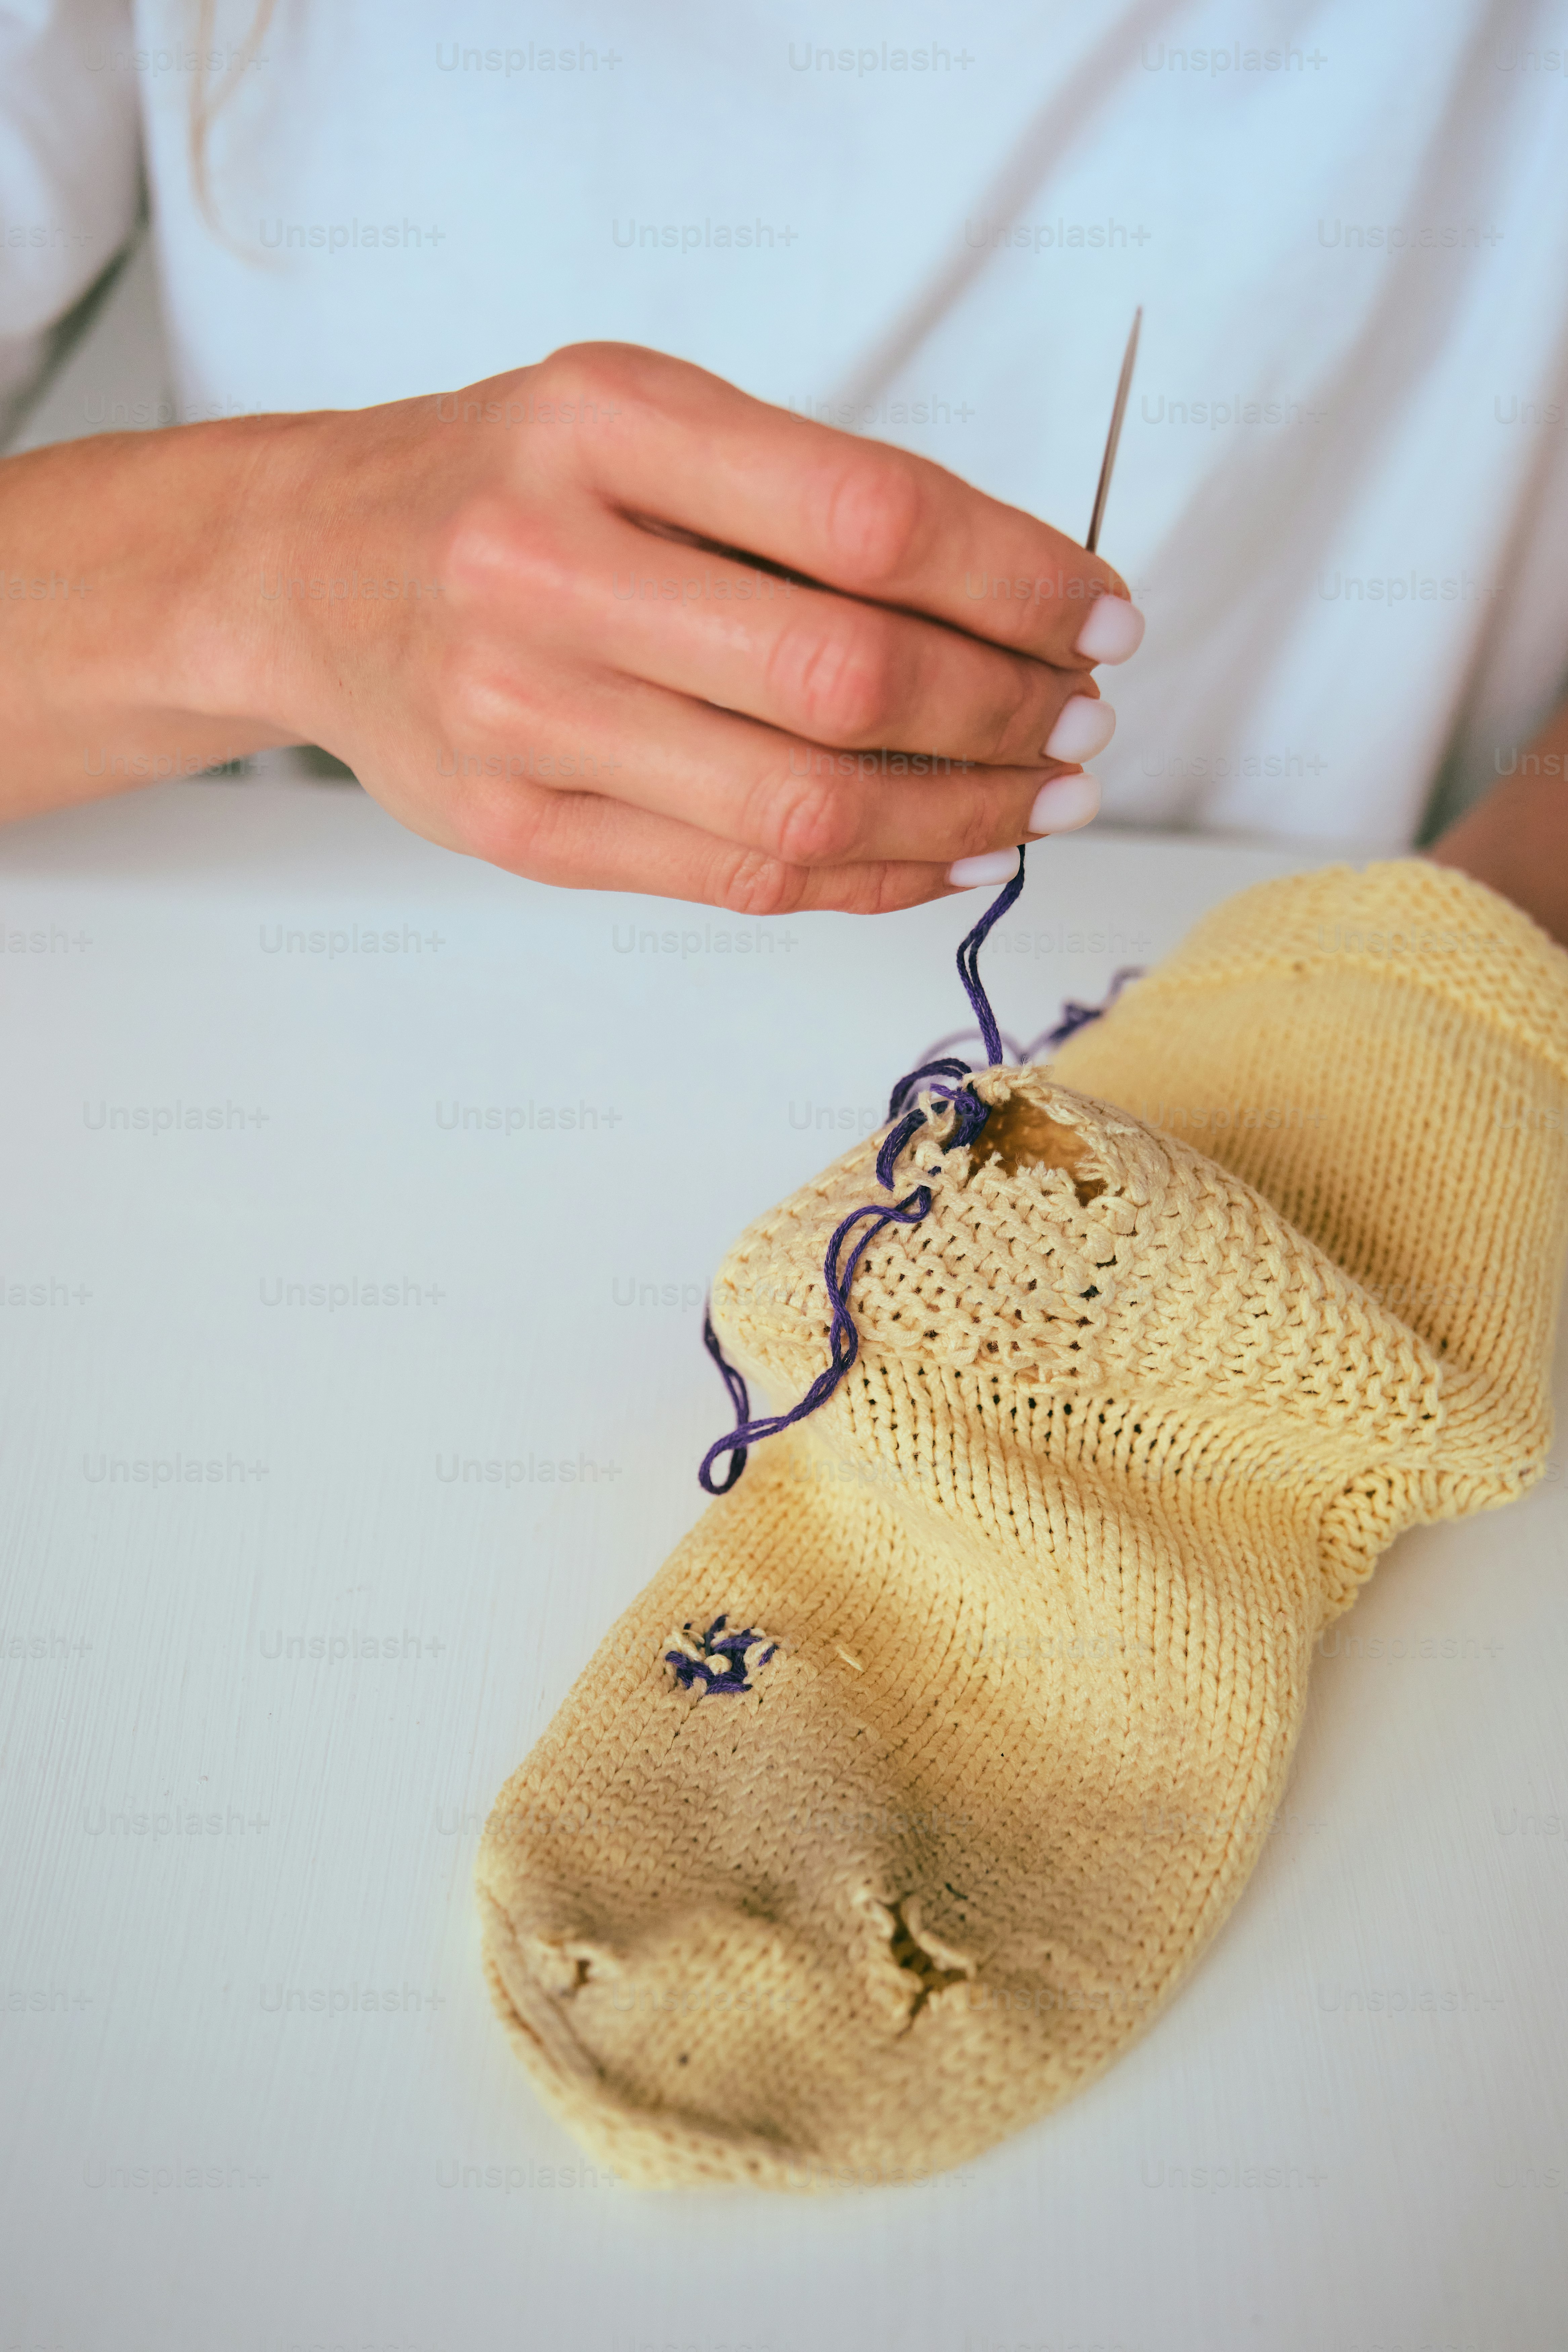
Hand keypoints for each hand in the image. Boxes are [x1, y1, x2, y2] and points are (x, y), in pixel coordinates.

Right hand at [0, 343, 1142, 911]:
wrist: (313, 571)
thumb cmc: (513, 486)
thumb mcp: (643, 419)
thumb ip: (805, 499)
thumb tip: (1025, 608)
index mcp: (600, 425)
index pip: (870, 521)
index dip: (1019, 580)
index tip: (1101, 615)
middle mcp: (546, 569)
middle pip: (847, 680)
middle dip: (1006, 710)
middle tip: (1082, 719)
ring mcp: (522, 717)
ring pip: (803, 805)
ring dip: (961, 814)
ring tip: (1041, 796)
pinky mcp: (520, 832)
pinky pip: (742, 877)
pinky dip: (874, 876)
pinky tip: (947, 853)